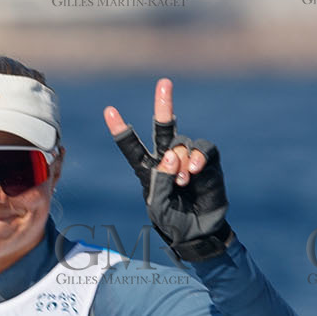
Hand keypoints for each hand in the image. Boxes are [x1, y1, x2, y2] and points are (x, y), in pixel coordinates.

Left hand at [105, 77, 232, 261]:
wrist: (198, 232)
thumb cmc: (172, 222)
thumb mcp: (158, 205)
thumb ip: (160, 180)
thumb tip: (171, 156)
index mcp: (147, 169)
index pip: (131, 147)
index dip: (121, 129)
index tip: (109, 110)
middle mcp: (167, 159)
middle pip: (164, 127)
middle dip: (164, 104)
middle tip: (164, 83)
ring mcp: (187, 159)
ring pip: (181, 143)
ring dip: (180, 159)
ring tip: (183, 180)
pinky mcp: (207, 162)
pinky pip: (202, 148)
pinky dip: (197, 157)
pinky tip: (194, 170)